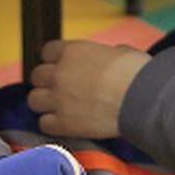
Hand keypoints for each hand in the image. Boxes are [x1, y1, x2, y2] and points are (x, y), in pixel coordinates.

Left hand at [28, 40, 150, 138]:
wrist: (140, 98)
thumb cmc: (136, 72)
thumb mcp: (122, 51)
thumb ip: (106, 54)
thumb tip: (109, 57)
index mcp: (73, 51)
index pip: (48, 50)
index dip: (55, 57)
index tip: (61, 63)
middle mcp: (60, 73)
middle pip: (37, 75)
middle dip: (47, 79)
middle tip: (60, 84)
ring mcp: (58, 99)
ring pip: (34, 99)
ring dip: (45, 101)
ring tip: (59, 104)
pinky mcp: (62, 123)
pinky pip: (43, 123)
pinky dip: (52, 122)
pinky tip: (64, 120)